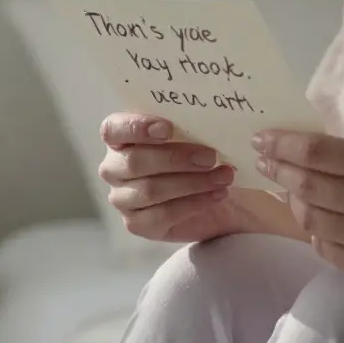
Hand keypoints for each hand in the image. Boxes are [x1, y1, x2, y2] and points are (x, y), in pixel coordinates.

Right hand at [98, 113, 254, 242]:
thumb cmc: (209, 158)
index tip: (168, 128)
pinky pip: (161, 215)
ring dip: (191, 182)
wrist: (229, 199)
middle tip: (210, 157)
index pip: (113, 129)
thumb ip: (200, 123)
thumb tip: (217, 118)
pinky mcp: (138, 224)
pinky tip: (216, 195)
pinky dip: (193, 204)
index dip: (136, 127)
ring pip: (149, 190)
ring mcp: (123, 198)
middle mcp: (115, 167)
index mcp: (123, 137)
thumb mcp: (207, 135)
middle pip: (134, 162)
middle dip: (175, 158)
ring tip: (223, 177)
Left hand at [251, 130, 343, 281]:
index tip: (262, 138)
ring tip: (291, 189)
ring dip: (293, 201)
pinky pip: (323, 247)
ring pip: (310, 219)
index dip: (283, 144)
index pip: (318, 152)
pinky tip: (319, 219)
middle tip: (265, 160)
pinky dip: (315, 231)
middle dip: (278, 169)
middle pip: (307, 185)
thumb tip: (295, 150)